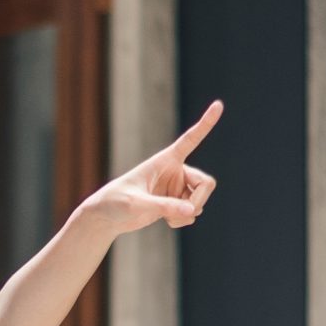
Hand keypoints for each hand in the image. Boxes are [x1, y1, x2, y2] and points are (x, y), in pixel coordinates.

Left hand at [85, 100, 221, 233]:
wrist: (106, 217)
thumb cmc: (116, 202)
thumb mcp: (137, 204)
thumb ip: (164, 207)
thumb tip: (192, 211)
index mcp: (165, 160)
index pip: (190, 140)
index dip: (205, 123)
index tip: (219, 104)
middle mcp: (175, 171)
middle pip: (206, 183)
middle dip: (198, 200)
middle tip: (185, 212)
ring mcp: (177, 188)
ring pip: (200, 200)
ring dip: (188, 213)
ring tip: (167, 218)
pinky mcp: (176, 203)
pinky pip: (193, 212)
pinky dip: (184, 219)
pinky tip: (167, 221)